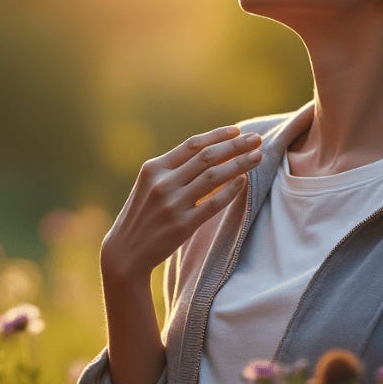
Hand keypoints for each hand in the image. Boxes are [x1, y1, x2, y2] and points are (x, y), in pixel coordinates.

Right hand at [101, 125, 262, 280]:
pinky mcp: (182, 226)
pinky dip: (230, 190)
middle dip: (235, 146)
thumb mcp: (149, 185)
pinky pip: (212, 204)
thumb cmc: (143, 214)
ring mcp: (172, 204)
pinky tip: (244, 181)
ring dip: (239, 164)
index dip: (217, 135)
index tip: (237, 130)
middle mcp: (162, 183)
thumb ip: (173, 169)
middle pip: (207, 157)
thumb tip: (209, 150)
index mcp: (154, 168)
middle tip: (257, 139)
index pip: (192, 144)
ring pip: (213, 177)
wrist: (125, 253)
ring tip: (257, 157)